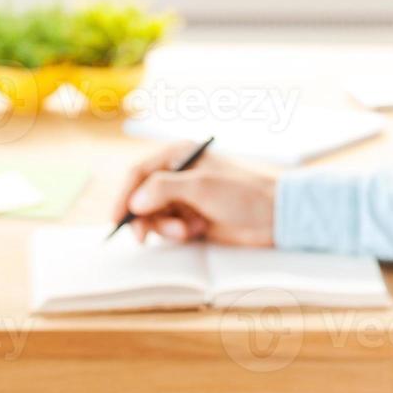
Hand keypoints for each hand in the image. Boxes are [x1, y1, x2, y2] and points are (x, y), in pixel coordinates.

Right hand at [111, 140, 276, 246]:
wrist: (275, 216)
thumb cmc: (242, 193)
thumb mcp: (201, 187)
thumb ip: (163, 190)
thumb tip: (134, 201)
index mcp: (179, 155)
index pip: (139, 173)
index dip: (124, 195)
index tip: (117, 219)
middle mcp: (178, 174)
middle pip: (142, 197)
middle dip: (145, 217)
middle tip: (145, 237)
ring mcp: (185, 197)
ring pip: (155, 215)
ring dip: (165, 228)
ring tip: (188, 231)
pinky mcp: (193, 217)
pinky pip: (170, 227)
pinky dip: (178, 233)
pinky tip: (198, 231)